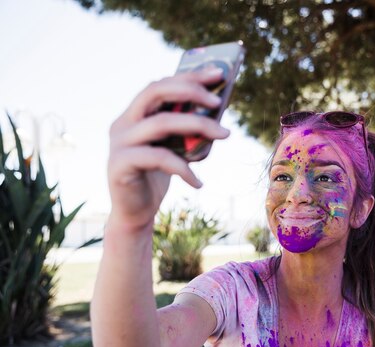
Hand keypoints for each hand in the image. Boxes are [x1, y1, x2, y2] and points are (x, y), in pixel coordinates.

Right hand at [107, 68, 230, 229]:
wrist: (135, 214)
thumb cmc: (158, 177)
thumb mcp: (175, 148)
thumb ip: (187, 129)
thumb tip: (219, 108)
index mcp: (134, 114)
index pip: (160, 85)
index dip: (188, 76)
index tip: (217, 74)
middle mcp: (123, 124)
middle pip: (155, 92)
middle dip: (191, 91)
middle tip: (220, 102)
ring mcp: (119, 143)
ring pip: (161, 123)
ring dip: (198, 125)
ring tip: (225, 134)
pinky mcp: (120, 165)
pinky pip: (159, 158)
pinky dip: (184, 168)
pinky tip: (198, 183)